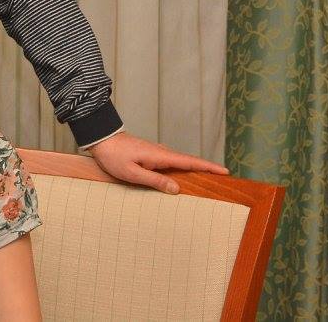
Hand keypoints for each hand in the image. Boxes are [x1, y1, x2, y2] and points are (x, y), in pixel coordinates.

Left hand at [86, 131, 227, 193]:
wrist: (100, 139)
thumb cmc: (113, 156)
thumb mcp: (132, 172)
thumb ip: (154, 180)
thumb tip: (177, 189)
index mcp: (160, 156)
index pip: (190, 162)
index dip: (208, 167)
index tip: (226, 171)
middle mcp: (161, 152)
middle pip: (188, 163)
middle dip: (206, 170)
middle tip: (223, 180)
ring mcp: (156, 153)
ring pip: (179, 164)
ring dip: (193, 171)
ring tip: (208, 182)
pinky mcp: (150, 155)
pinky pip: (170, 164)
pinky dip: (180, 170)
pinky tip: (181, 179)